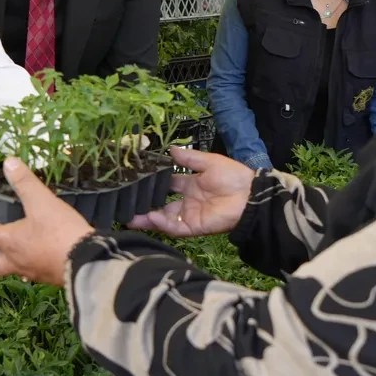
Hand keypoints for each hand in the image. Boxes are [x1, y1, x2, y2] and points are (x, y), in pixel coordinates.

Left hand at [0, 158, 94, 286]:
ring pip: (11, 272)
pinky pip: (31, 275)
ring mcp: (33, 272)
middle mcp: (16, 260)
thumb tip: (8, 162)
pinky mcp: (49, 278)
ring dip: (2, 268)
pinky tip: (32, 268)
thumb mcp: (43, 202)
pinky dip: (26, 271)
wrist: (88, 262)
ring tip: (0, 264)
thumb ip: (26, 183)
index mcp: (10, 241)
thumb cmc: (60, 232)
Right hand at [128, 147, 254, 237]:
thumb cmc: (233, 176)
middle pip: (160, 204)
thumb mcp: (208, 162)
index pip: (167, 185)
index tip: (135, 180)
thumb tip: (169, 148)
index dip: (152, 183)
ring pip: (163, 218)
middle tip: (125, 202)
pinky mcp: (194, 226)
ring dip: (146, 218)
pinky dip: (161, 224)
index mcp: (191, 184)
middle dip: (144, 205)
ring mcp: (189, 215)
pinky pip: (174, 227)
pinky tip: (150, 217)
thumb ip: (188, 158)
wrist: (250, 195)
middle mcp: (187, 201)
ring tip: (128, 215)